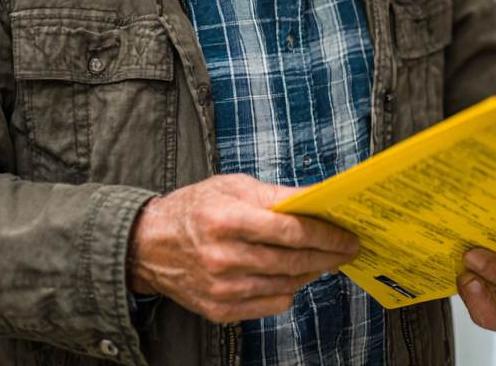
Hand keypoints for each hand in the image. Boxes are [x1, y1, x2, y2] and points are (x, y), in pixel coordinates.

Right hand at [127, 174, 358, 322]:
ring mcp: (222, 288)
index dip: (325, 234)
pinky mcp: (220, 309)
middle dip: (328, 254)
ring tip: (325, 258)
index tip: (346, 234)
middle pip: (293, 260)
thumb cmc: (193, 209)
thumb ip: (276, 195)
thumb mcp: (232, 186)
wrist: (147, 245)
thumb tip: (317, 197)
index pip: (290, 231)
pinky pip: (271, 303)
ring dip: (313, 271)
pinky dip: (290, 289)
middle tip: (347, 248)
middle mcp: (223, 258)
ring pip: (287, 283)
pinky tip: (296, 274)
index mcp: (226, 220)